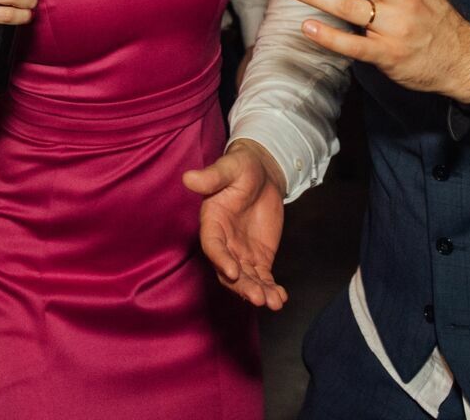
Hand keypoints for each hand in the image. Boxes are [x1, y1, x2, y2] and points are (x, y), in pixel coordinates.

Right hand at [184, 140, 288, 308]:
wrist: (262, 174)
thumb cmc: (241, 168)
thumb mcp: (229, 168)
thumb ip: (212, 177)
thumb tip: (188, 178)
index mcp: (212, 223)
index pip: (213, 246)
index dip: (220, 259)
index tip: (233, 271)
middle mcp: (224, 243)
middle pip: (229, 271)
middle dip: (242, 286)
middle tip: (258, 297)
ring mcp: (241, 254)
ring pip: (246, 279)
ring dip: (258, 292)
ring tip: (273, 302)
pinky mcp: (259, 258)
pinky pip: (263, 278)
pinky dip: (271, 290)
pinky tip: (281, 298)